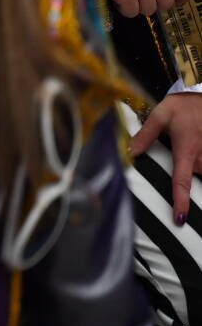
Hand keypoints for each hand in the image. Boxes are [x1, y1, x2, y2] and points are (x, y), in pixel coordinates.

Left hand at [131, 91, 201, 224]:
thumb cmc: (183, 106)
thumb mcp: (161, 115)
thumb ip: (145, 135)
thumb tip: (130, 152)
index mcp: (186, 149)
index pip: (182, 181)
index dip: (180, 202)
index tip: (180, 219)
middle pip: (194, 177)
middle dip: (187, 168)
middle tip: (184, 145)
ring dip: (197, 164)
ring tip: (191, 142)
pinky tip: (197, 153)